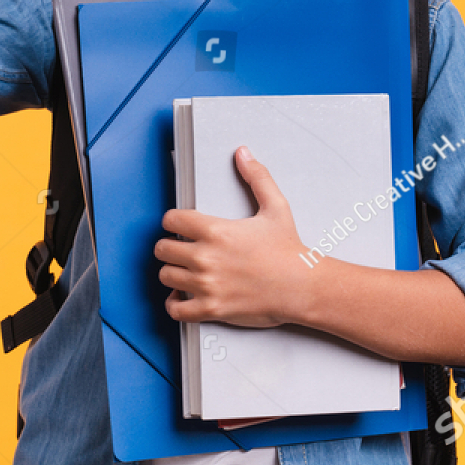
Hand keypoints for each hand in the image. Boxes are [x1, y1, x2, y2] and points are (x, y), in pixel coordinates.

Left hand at [154, 146, 316, 327]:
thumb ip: (257, 177)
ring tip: (184, 270)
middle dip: (169, 246)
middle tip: (181, 248)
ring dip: (172, 272)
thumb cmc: (288, 252)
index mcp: (215, 231)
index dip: (173, 221)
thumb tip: (243, 155)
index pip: (171, 220)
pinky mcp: (210, 309)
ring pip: (166, 276)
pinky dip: (174, 304)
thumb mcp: (276, 207)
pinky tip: (181, 296)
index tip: (180, 227)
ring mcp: (206, 285)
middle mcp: (205, 258)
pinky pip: (176, 309)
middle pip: (162, 249)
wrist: (301, 287)